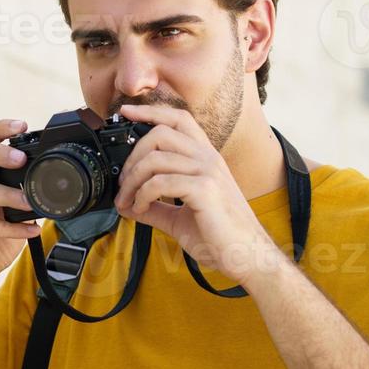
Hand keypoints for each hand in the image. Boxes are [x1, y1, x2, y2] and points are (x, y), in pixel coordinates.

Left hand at [111, 104, 277, 284]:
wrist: (246, 257)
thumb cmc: (218, 236)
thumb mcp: (179, 218)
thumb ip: (154, 207)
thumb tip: (126, 205)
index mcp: (205, 158)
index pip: (179, 119)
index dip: (151, 111)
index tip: (126, 113)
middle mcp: (208, 158)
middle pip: (160, 134)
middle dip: (132, 157)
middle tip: (122, 184)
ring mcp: (208, 172)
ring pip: (156, 158)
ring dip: (132, 180)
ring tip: (128, 201)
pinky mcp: (205, 189)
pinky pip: (161, 181)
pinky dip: (142, 195)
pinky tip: (141, 209)